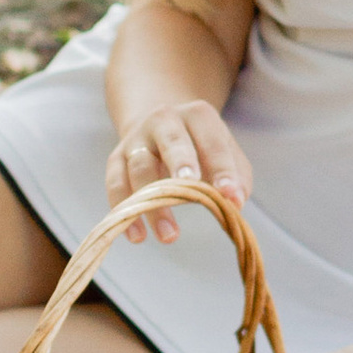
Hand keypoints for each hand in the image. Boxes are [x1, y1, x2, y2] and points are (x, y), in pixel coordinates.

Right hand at [105, 99, 250, 242]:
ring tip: (170, 236)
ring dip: (154, 202)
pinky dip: (124, 209)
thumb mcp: (225, 152)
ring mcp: (137, 138)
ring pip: (141, 167)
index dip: (223, 170)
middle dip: (182, 163)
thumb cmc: (200, 146)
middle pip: (172, 142)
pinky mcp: (116, 157)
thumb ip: (237, 176)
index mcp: (198, 115)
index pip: (213, 143)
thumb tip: (235, 202)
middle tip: (191, 186)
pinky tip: (138, 236)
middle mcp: (165, 120)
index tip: (231, 198)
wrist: (160, 126)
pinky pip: (116, 183)